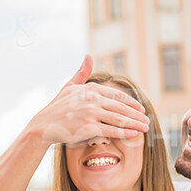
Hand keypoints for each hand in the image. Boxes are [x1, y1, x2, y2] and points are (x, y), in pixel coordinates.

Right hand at [25, 55, 149, 145]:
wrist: (43, 126)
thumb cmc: (56, 108)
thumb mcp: (69, 86)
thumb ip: (82, 73)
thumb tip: (88, 56)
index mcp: (90, 89)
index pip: (117, 95)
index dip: (131, 102)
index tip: (141, 108)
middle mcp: (92, 99)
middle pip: (121, 107)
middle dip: (137, 114)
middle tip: (147, 120)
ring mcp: (90, 113)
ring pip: (120, 119)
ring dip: (135, 123)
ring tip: (145, 128)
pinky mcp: (89, 127)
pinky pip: (112, 130)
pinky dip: (126, 132)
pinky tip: (134, 134)